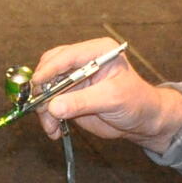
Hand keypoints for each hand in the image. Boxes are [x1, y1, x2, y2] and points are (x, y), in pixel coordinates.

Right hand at [29, 38, 181, 150]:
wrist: (143, 120)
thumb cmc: (136, 102)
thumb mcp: (112, 99)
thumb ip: (82, 101)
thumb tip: (54, 106)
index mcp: (97, 52)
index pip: (67, 55)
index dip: (50, 69)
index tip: (38, 84)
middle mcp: (83, 62)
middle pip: (51, 69)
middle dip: (43, 90)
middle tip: (41, 108)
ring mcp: (74, 80)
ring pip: (47, 89)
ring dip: (44, 108)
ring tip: (51, 127)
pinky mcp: (70, 97)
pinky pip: (50, 104)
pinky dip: (48, 117)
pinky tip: (54, 130)